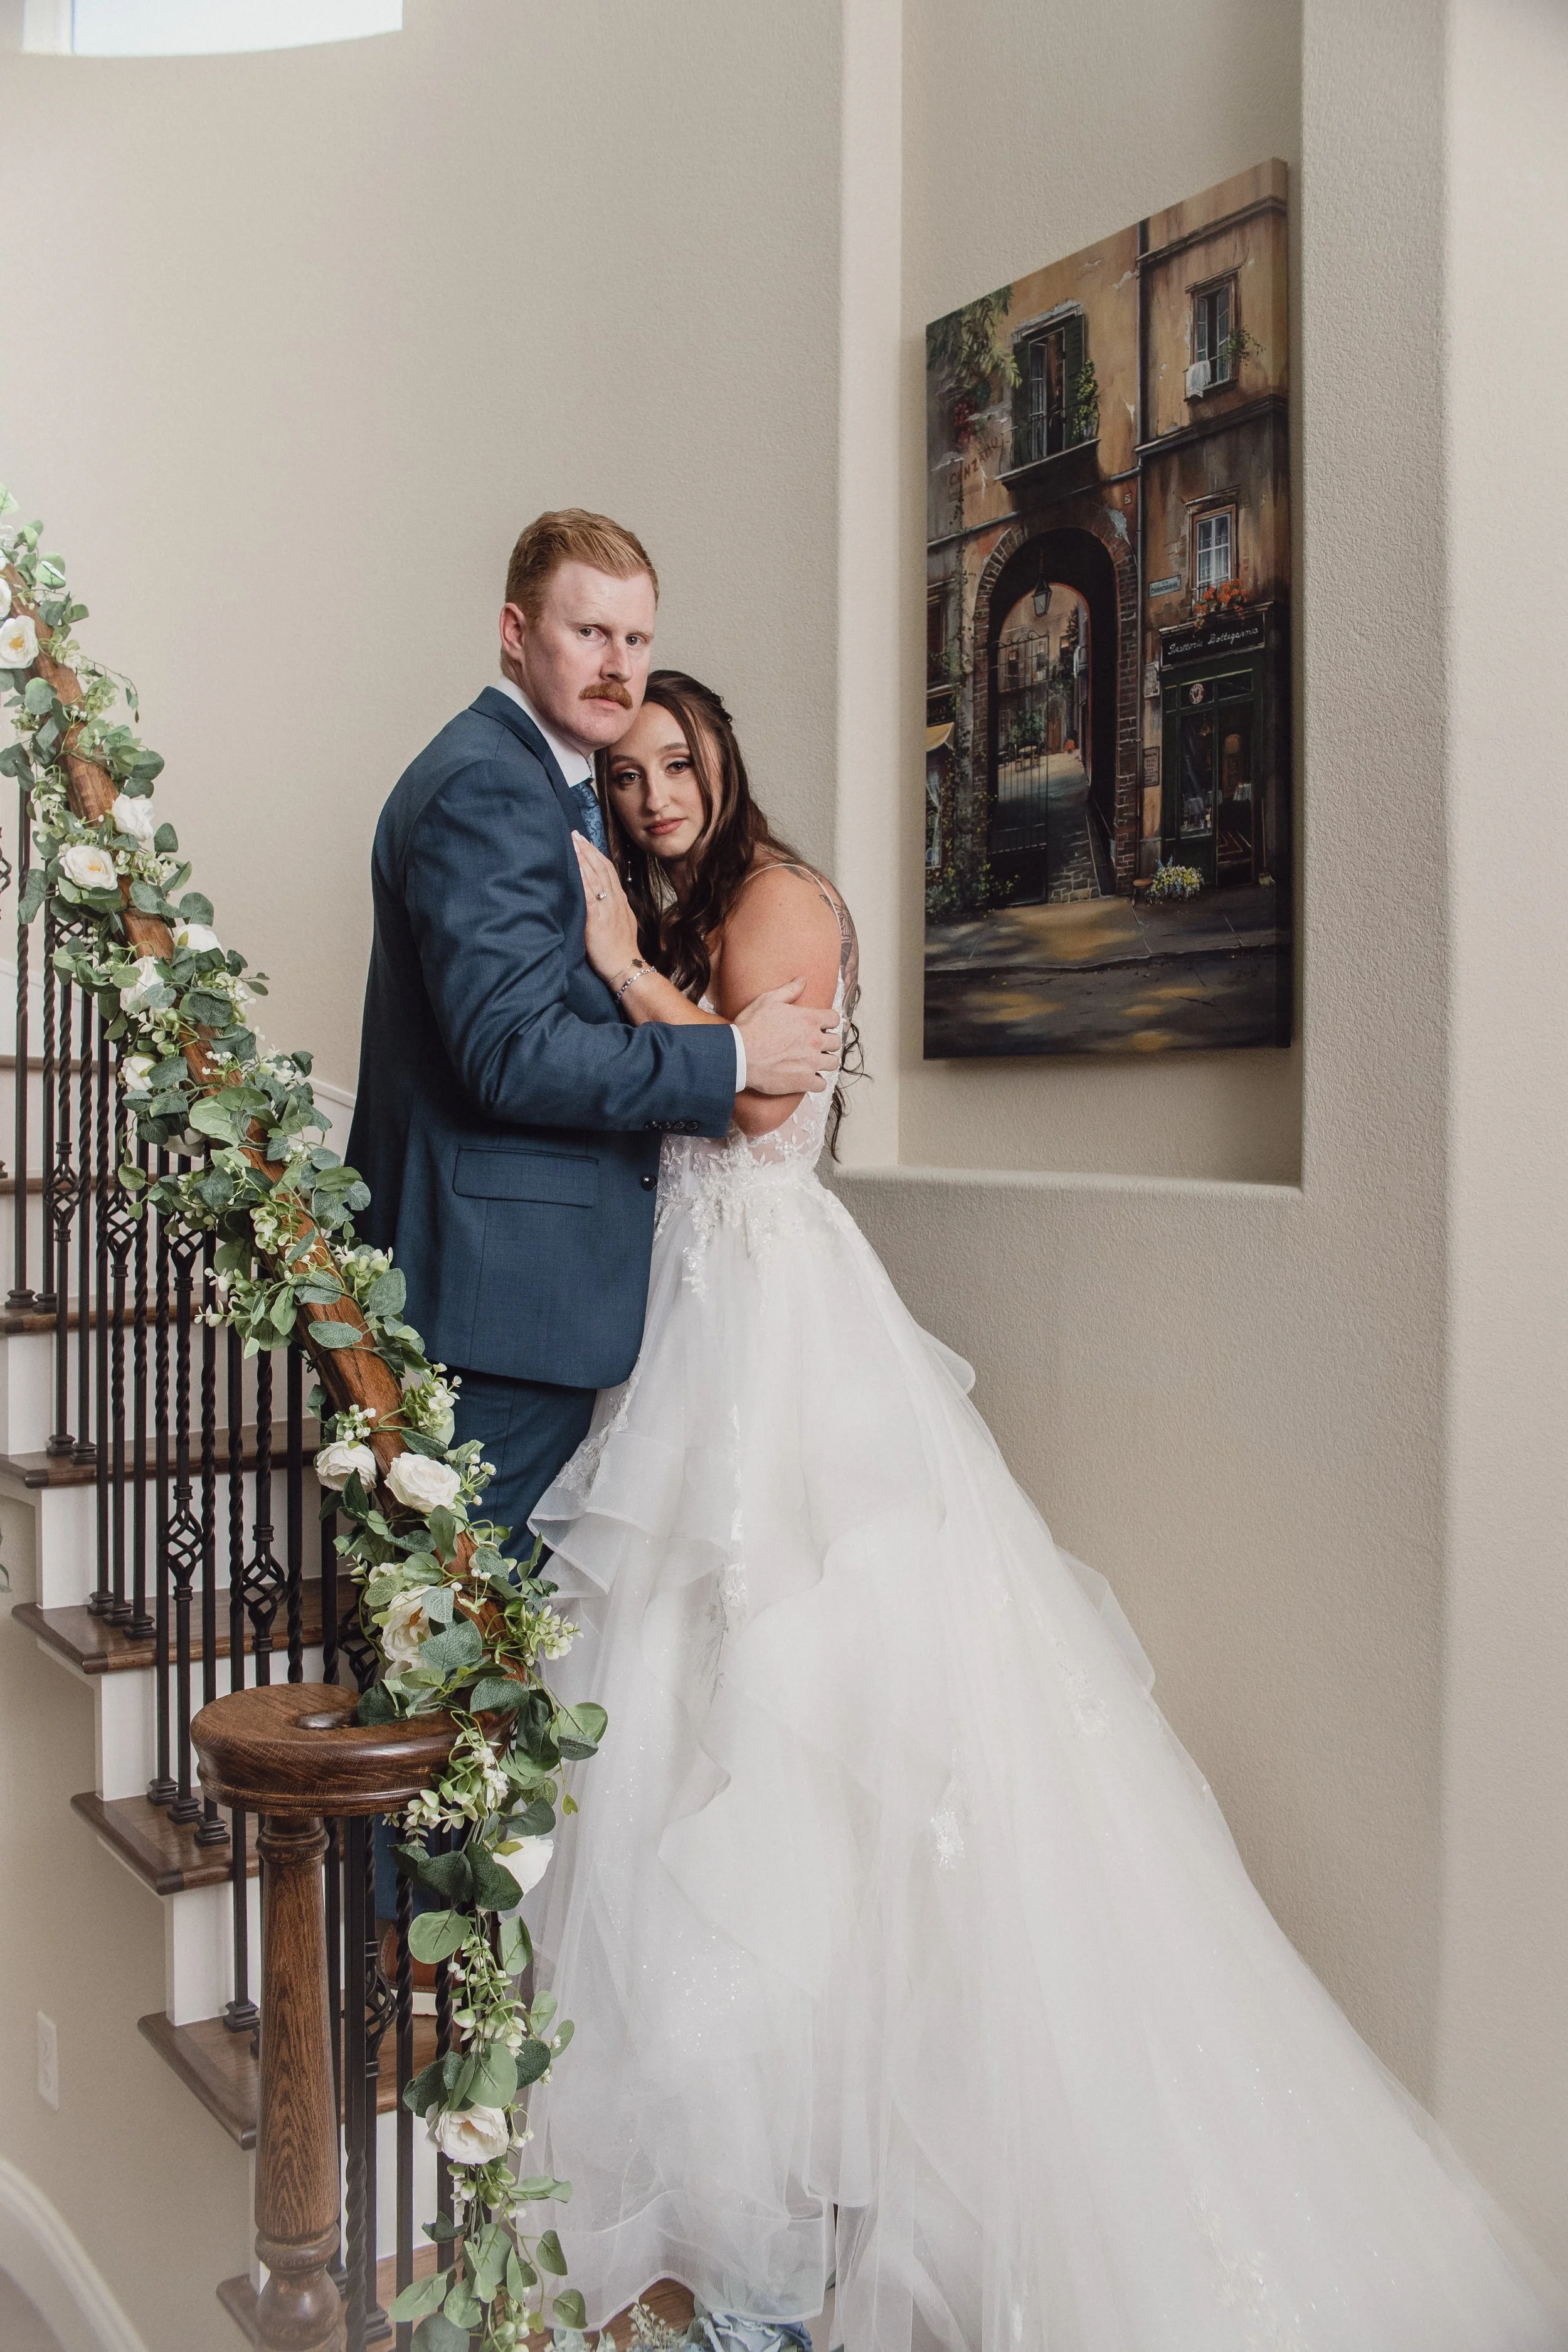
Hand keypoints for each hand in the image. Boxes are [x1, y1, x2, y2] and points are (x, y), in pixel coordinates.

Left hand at [572, 834, 640, 983]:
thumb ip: (612, 909)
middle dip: (588, 849)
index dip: (596, 854)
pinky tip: (575, 867)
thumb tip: (603, 900)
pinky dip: (583, 878)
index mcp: (619, 901)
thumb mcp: (621, 923)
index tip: (586, 842)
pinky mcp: (598, 919)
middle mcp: (614, 900)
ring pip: (597, 877)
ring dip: (584, 858)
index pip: (609, 871)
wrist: (626, 967)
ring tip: (573, 843)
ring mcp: (607, 908)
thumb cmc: (620, 950)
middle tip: (575, 834)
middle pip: (602, 868)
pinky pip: (590, 894)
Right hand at [734, 979, 842, 1095]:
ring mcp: (811, 1062)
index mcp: (809, 1019)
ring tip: (813, 1062)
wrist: (739, 1055)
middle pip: (836, 1042)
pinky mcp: (804, 1081)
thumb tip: (803, 980)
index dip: (829, 1022)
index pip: (834, 1019)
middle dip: (827, 1043)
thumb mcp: (767, 1001)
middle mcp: (815, 1040)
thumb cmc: (751, 1027)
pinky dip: (817, 1082)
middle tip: (815, 1045)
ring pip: (833, 1063)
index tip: (821, 1026)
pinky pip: (822, 1084)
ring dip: (825, 1062)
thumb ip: (789, 990)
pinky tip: (808, 1078)